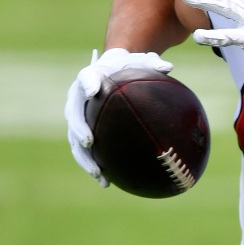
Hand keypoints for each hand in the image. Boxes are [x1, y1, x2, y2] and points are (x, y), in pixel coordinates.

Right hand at [64, 48, 173, 186]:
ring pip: (75, 140)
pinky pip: (86, 152)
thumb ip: (152, 63)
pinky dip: (94, 166)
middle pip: (74, 115)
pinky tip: (107, 182)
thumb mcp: (140, 61)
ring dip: (85, 158)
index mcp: (90, 77)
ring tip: (97, 172)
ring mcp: (78, 117)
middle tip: (89, 141)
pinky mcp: (82, 132)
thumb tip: (169, 67)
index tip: (94, 91)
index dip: (89, 84)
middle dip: (80, 129)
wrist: (110, 71)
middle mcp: (77, 98)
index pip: (86, 78)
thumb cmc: (126, 66)